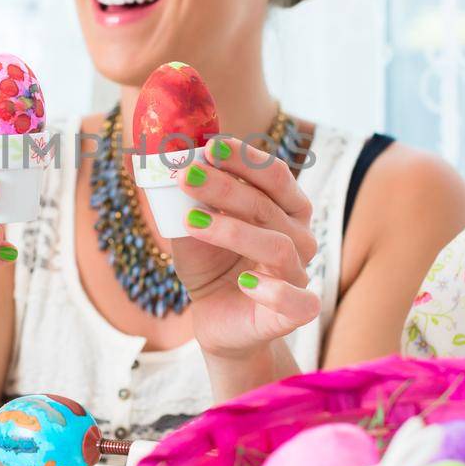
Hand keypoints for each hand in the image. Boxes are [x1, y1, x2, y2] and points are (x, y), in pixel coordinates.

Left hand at [173, 135, 319, 359]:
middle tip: (186, 175)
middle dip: (224, 187)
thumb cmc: (212, 267)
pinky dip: (269, 289)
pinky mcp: (296, 311)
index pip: (274, 175)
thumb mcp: (194, 229)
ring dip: (232, 230)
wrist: (216, 319)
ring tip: (192, 222)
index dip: (244, 159)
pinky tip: (243, 280)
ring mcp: (300, 274)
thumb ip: (189, 201)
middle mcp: (300, 238)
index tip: (209, 146)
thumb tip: (164, 166)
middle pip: (267, 205)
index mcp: (286, 209)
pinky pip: (293, 299)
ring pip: (277, 246)